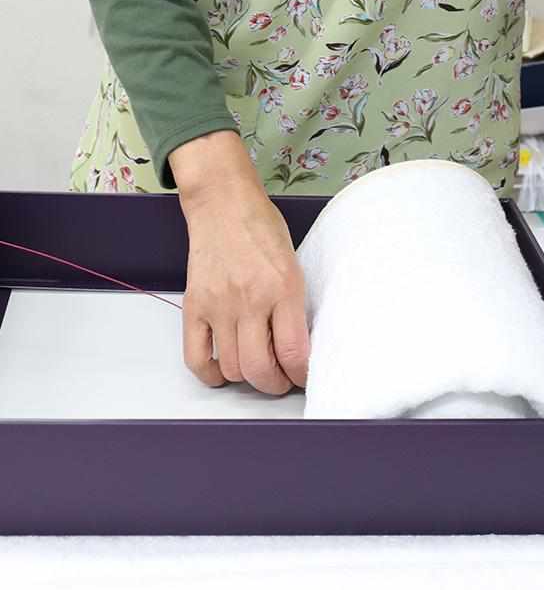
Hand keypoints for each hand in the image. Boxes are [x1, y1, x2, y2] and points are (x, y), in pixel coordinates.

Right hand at [169, 131, 309, 392]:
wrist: (222, 204)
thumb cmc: (262, 229)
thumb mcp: (294, 264)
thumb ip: (295, 307)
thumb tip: (297, 348)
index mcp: (283, 288)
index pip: (294, 353)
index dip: (301, 376)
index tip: (303, 378)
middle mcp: (250, 301)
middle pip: (260, 369)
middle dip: (276, 385)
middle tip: (281, 380)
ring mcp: (218, 306)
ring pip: (232, 368)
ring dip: (248, 378)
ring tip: (256, 369)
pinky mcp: (193, 307)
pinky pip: (196, 358)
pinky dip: (211, 375)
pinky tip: (223, 371)